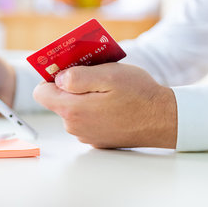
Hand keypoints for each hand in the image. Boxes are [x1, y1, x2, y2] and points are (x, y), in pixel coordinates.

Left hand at [33, 63, 176, 148]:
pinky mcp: (98, 138)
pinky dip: (95, 108)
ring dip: (85, 96)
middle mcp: (74, 126)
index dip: (51, 76)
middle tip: (95, 74)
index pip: (41, 92)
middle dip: (72, 85)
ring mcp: (86, 134)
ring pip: (74, 108)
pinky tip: (114, 102)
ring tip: (108, 88)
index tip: (67, 68)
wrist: (165, 120)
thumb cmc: (139, 96)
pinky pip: (87, 118)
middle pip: (59, 99)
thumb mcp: (108, 75)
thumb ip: (77, 77)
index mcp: (72, 110)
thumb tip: (58, 78)